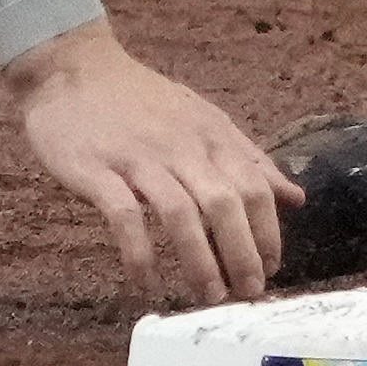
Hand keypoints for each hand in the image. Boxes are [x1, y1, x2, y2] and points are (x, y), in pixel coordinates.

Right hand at [7, 27, 296, 305]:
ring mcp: (139, 158)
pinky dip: (140, 255)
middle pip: (224, 205)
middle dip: (242, 255)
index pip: (254, 188)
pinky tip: (147, 284)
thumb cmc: (140, 100)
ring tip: (208, 296)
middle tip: (247, 294)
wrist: (71, 69)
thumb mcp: (203, 119)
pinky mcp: (97, 170)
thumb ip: (248, 159)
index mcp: (211, 134)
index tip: (272, 269)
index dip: (268, 233)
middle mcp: (181, 145)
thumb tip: (295, 197)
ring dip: (199, 261)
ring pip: (180, 214)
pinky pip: (125, 218)